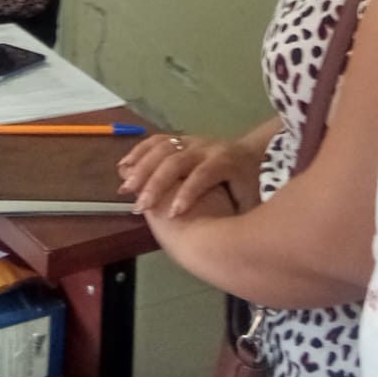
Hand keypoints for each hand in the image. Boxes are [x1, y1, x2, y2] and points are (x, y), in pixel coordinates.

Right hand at [117, 132, 264, 217]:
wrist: (253, 155)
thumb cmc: (250, 186)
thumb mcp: (250, 202)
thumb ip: (238, 215)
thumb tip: (227, 237)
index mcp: (225, 161)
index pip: (204, 174)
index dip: (188, 193)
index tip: (172, 216)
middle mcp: (206, 147)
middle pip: (177, 160)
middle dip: (157, 183)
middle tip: (141, 205)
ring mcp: (191, 140)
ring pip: (162, 148)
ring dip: (142, 167)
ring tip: (126, 188)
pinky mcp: (181, 139)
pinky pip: (156, 141)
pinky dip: (139, 152)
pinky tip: (124, 166)